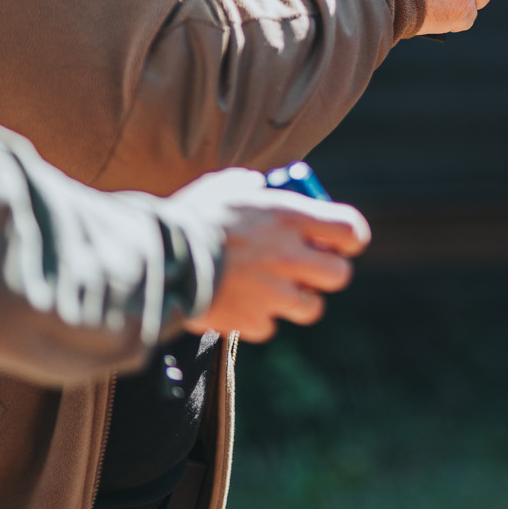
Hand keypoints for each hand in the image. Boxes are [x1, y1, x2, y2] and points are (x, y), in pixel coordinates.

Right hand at [173, 169, 370, 341]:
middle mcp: (290, 255)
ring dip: (296, 299)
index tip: (340, 241)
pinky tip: (240, 303)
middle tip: (306, 268)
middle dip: (326, 272)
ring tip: (272, 288)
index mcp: (289, 216)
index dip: (350, 238)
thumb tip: (257, 183)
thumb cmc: (188, 218)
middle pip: (339, 275)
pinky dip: (259, 318)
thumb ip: (249, 187)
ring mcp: (273, 292)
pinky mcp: (251, 320)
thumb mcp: (224, 188)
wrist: (156, 259)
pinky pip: (270, 325)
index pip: (351, 230)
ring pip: (311, 307)